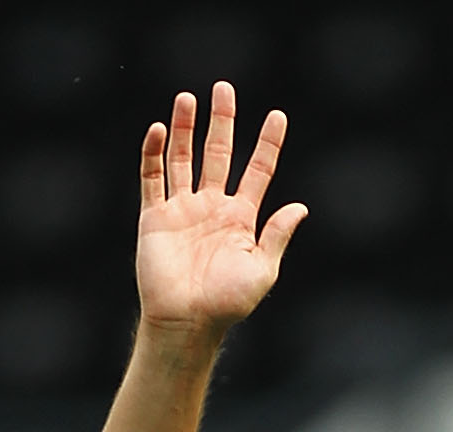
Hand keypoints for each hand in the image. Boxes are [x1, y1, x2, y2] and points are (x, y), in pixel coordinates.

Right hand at [136, 81, 305, 332]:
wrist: (186, 323)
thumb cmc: (227, 304)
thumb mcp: (262, 271)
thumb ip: (277, 236)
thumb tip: (301, 207)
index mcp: (240, 218)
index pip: (257, 171)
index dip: (268, 144)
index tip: (278, 116)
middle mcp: (211, 208)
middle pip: (218, 153)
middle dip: (221, 121)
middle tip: (224, 88)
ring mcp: (182, 210)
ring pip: (182, 158)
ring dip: (184, 128)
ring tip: (187, 99)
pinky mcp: (155, 217)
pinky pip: (152, 177)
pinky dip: (152, 153)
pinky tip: (157, 130)